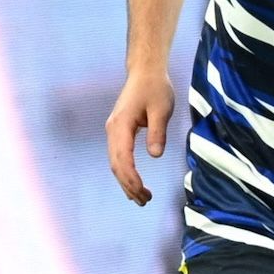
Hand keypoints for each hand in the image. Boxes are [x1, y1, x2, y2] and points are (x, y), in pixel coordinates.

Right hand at [104, 69, 175, 204]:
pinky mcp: (118, 132)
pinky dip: (124, 172)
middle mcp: (112, 130)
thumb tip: (155, 155)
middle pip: (116, 165)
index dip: (131, 178)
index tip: (142, 192)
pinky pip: (118, 157)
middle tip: (145, 201)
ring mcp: (113, 131)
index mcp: (121, 125)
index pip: (123, 158)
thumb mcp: (161, 109)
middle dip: (128, 185)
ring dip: (125, 182)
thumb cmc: (155, 88)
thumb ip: (157, 132)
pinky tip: (133, 184)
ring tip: (141, 198)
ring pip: (115, 163)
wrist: (145, 72)